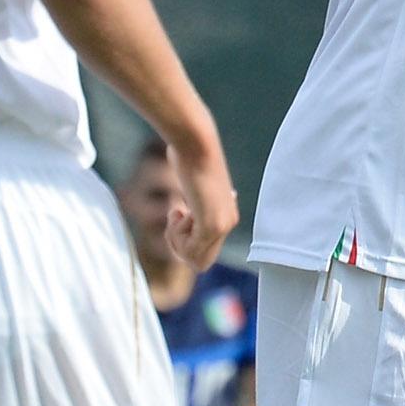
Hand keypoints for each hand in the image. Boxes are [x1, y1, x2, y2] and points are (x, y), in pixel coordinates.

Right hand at [168, 145, 236, 271]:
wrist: (195, 143)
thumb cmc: (189, 156)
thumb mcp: (192, 184)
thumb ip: (194, 203)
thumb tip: (188, 209)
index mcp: (226, 215)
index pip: (205, 252)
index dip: (185, 242)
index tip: (179, 216)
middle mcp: (229, 222)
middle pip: (200, 263)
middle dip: (180, 248)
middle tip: (175, 218)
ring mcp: (222, 225)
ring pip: (194, 260)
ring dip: (177, 241)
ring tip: (177, 212)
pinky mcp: (212, 225)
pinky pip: (190, 250)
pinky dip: (176, 235)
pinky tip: (179, 210)